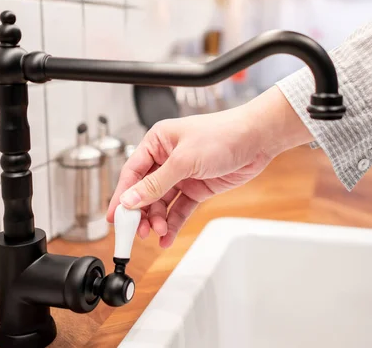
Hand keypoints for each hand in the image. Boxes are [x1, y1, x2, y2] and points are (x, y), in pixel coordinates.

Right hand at [106, 86, 313, 247]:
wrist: (257, 139)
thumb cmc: (222, 134)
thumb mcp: (184, 160)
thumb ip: (156, 183)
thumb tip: (131, 199)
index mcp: (157, 142)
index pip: (132, 173)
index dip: (122, 196)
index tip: (114, 218)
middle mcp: (167, 158)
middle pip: (145, 192)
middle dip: (141, 213)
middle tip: (139, 232)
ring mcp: (182, 174)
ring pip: (161, 203)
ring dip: (158, 220)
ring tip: (159, 233)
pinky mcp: (197, 188)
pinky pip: (180, 209)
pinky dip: (174, 223)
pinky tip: (168, 237)